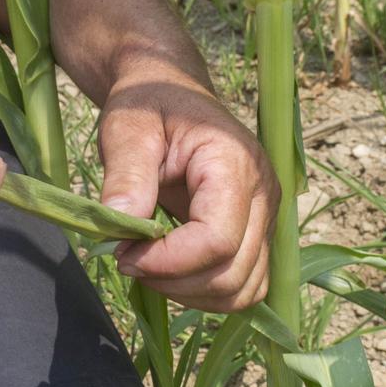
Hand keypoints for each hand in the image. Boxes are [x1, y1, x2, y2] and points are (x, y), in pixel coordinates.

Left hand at [97, 68, 279, 311]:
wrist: (171, 93)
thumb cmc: (149, 104)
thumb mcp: (127, 128)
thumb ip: (126, 176)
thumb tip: (119, 227)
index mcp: (234, 164)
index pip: (217, 240)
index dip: (169, 261)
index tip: (124, 253)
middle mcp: (264, 194)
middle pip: (233, 273)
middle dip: (174, 282)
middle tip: (129, 259)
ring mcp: (266, 217)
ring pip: (243, 290)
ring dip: (191, 294)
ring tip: (149, 267)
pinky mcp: (257, 234)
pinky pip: (244, 286)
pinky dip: (206, 292)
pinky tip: (171, 272)